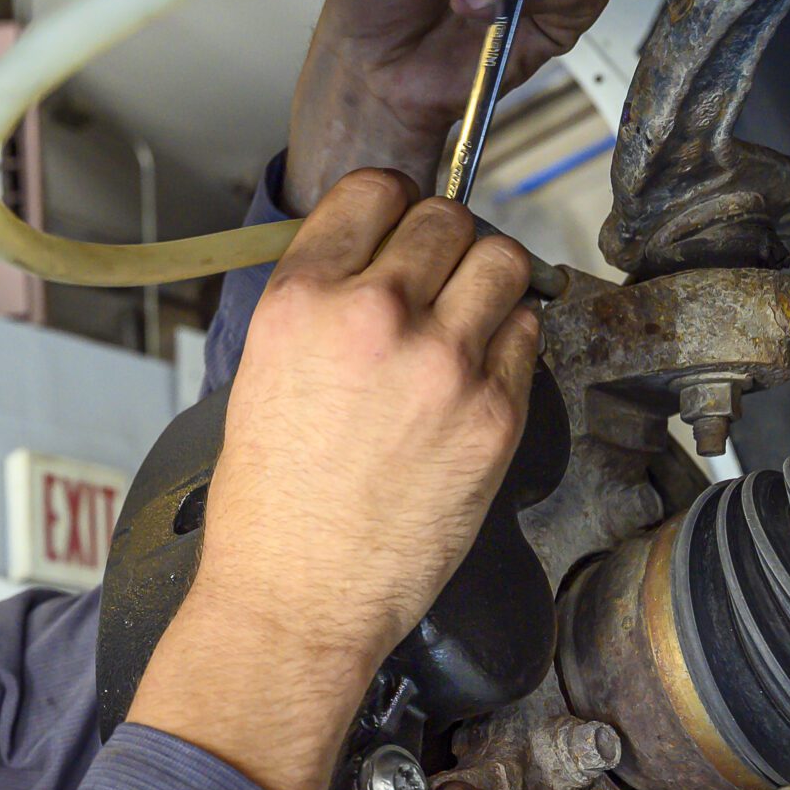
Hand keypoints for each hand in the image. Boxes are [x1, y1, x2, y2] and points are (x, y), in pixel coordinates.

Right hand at [130, 171, 537, 789]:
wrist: (297, 598)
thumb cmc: (269, 507)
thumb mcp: (261, 373)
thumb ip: (320, 305)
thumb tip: (377, 264)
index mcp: (302, 300)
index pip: (373, 190)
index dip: (393, 205)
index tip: (400, 225)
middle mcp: (374, 316)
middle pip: (448, 218)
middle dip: (446, 241)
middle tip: (439, 277)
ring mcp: (444, 362)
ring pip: (504, 261)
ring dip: (491, 279)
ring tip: (470, 314)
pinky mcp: (495, 412)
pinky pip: (528, 335)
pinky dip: (511, 342)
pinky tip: (478, 374)